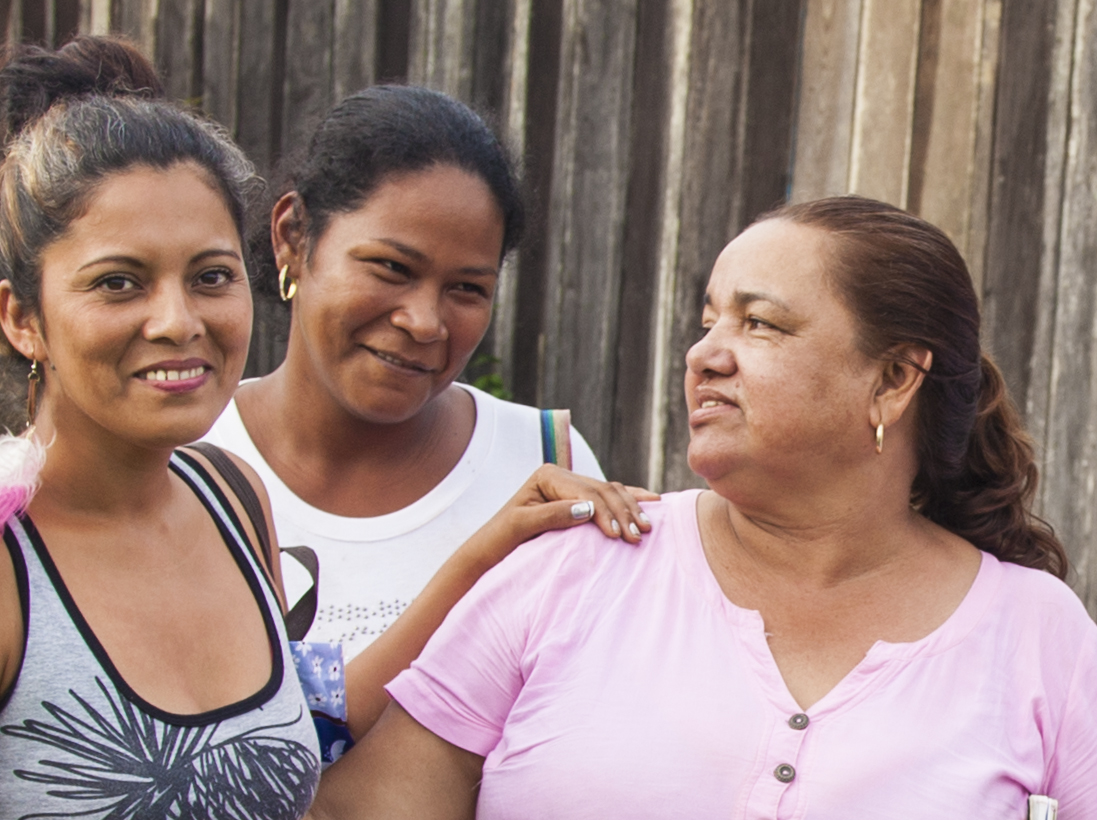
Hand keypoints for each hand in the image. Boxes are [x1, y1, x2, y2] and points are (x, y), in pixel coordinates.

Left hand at [464, 465, 659, 570]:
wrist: (490, 550)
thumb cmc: (501, 539)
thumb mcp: (522, 526)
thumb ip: (553, 515)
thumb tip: (589, 508)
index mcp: (548, 475)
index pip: (586, 492)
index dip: (605, 513)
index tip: (618, 536)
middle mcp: (562, 476)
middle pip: (603, 490)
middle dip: (623, 512)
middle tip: (639, 536)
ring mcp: (571, 486)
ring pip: (611, 492)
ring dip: (631, 509)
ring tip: (647, 528)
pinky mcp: (578, 499)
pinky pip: (609, 497)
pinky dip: (629, 501)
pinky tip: (650, 503)